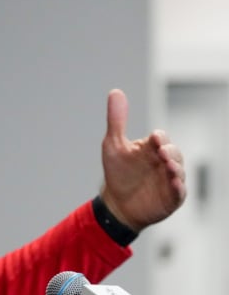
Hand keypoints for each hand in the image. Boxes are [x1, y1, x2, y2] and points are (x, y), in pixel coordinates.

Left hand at [100, 89, 185, 231]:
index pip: (160, 138)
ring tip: (169, 167)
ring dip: (176, 168)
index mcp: (151, 147)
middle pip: (174, 152)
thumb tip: (115, 91)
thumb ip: (117, 120)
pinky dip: (178, 187)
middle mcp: (164, 161)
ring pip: (179, 171)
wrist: (117, 203)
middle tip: (162, 152)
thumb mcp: (113, 145)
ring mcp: (170, 179)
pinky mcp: (172, 197)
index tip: (154, 138)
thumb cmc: (118, 171)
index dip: (159, 138)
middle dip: (170, 152)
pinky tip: (175, 184)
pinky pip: (180, 192)